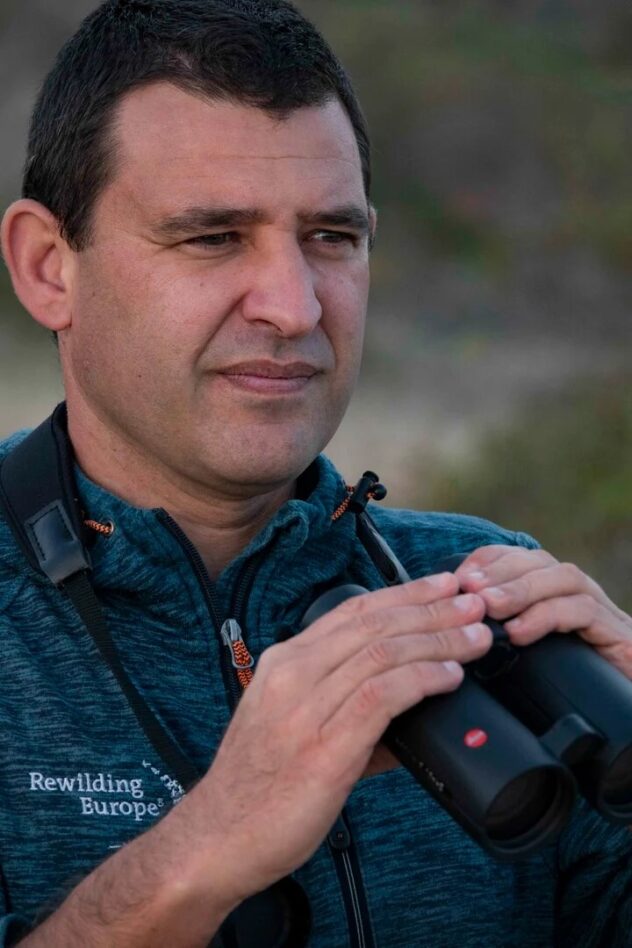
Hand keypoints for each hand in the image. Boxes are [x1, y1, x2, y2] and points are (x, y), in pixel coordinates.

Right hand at [178, 573, 490, 906]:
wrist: (217, 839)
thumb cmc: (258, 786)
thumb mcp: (292, 727)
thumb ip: (347, 710)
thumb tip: (410, 712)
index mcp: (284, 663)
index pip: (354, 613)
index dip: (405, 594)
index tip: (443, 586)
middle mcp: (291, 675)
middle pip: (375, 625)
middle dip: (432, 609)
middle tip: (475, 603)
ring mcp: (304, 711)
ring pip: (383, 654)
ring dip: (439, 641)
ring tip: (476, 637)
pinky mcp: (323, 750)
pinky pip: (381, 697)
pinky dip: (422, 679)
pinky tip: (449, 676)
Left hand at [456, 545, 631, 678]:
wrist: (628, 712)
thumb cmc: (574, 689)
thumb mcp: (530, 660)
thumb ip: (501, 639)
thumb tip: (457, 634)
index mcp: (555, 595)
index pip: (519, 557)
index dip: (488, 561)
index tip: (459, 578)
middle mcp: (579, 596)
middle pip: (539, 561)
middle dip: (500, 571)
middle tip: (468, 589)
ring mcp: (603, 613)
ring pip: (563, 577)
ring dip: (521, 588)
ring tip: (489, 607)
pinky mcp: (620, 635)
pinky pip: (584, 611)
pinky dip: (548, 615)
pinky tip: (521, 632)